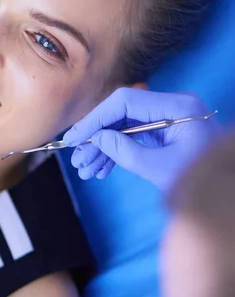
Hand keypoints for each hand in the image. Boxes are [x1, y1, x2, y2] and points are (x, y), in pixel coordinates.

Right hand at [62, 88, 220, 191]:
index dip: (96, 118)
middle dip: (96, 136)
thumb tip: (97, 138)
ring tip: (85, 169)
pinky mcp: (164, 130)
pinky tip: (101, 169)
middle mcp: (171, 105)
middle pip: (121, 113)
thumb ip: (125, 152)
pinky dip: (116, 152)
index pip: (126, 101)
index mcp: (178, 107)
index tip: (76, 137)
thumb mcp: (160, 169)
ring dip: (103, 148)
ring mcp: (167, 117)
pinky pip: (133, 136)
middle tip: (77, 158)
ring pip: (123, 126)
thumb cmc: (202, 181)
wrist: (227, 195)